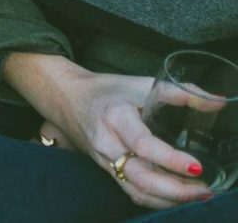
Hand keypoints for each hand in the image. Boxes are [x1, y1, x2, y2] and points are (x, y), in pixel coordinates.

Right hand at [4, 54, 212, 211]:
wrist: (67, 98)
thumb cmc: (107, 90)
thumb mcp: (141, 84)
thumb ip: (181, 92)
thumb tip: (217, 102)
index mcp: (115, 116)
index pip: (143, 144)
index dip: (170, 159)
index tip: (197, 166)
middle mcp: (107, 142)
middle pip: (140, 177)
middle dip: (176, 190)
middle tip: (204, 189)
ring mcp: (105, 160)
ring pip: (136, 190)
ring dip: (169, 199)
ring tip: (198, 195)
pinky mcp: (107, 171)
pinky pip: (132, 192)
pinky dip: (157, 200)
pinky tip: (177, 197)